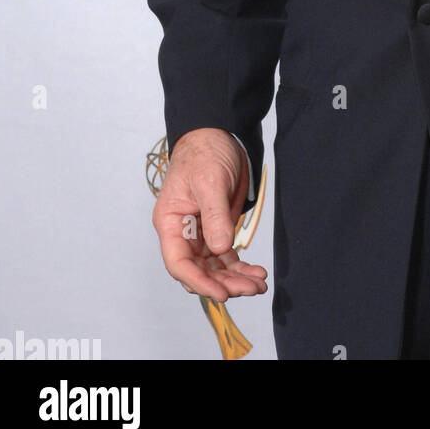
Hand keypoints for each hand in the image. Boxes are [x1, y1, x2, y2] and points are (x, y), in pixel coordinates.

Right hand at [152, 127, 267, 300]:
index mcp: (171, 222)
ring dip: (235, 279)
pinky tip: (256, 274)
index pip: (179, 262)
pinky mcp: (218, 229)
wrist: (219, 135)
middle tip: (250, 289)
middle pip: (199, 270)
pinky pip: (226, 256)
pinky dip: (240, 267)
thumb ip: (214, 215)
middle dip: (223, 283)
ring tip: (259, 285)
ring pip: (215, 267)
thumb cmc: (205, 152)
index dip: (198, 281)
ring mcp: (201, 233)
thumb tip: (221, 248)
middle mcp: (184, 233)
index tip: (220, 293)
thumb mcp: (210, 181)